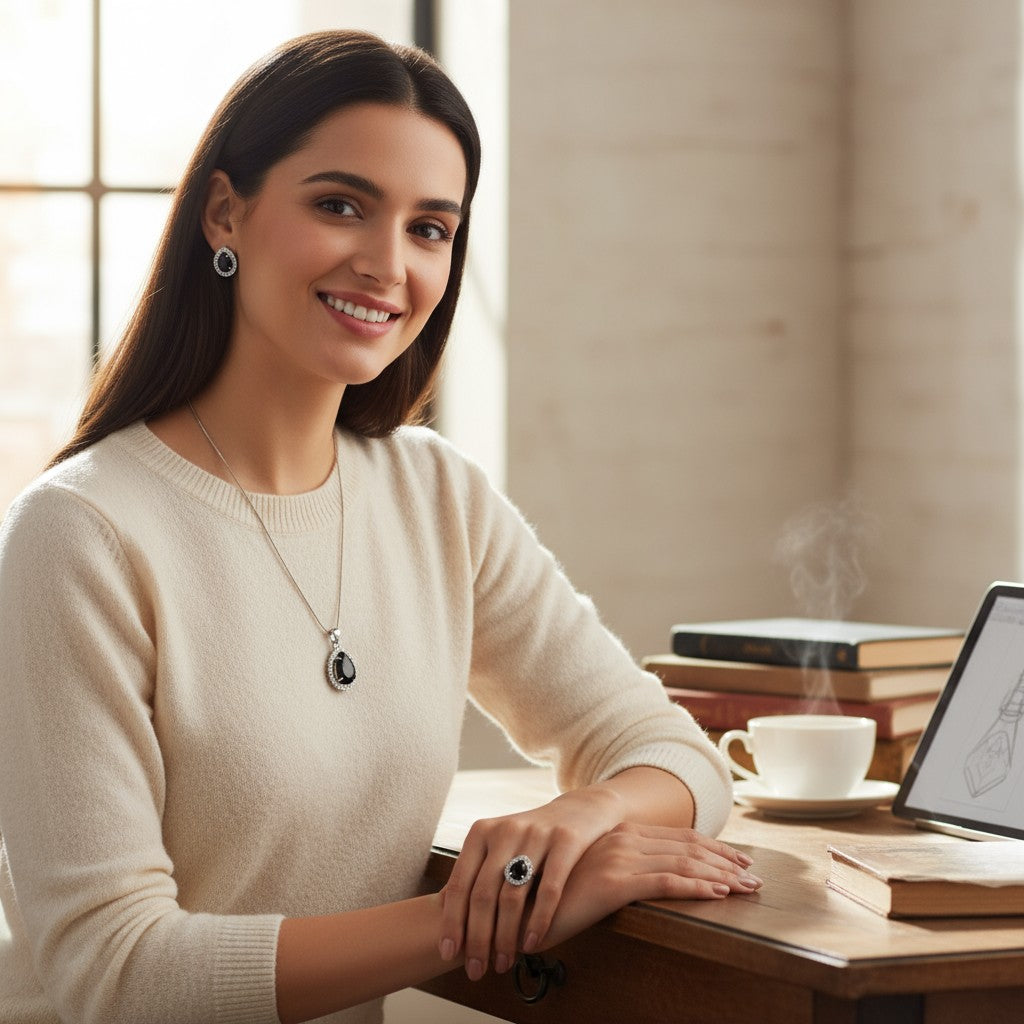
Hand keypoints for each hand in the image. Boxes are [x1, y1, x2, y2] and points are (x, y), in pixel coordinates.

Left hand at [438, 787, 625, 979]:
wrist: (579, 811)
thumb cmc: (530, 840)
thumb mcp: (499, 847)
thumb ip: (477, 875)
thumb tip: (447, 922)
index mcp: (482, 832)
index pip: (460, 883)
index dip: (453, 922)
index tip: (449, 954)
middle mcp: (505, 830)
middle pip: (483, 894)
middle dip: (477, 938)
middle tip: (476, 970)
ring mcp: (536, 834)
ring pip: (513, 896)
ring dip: (505, 937)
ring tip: (503, 964)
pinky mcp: (565, 841)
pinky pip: (549, 890)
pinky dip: (538, 922)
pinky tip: (532, 946)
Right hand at [538, 821, 761, 949]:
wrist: (519, 905)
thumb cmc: (556, 895)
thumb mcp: (594, 874)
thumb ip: (621, 868)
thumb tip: (655, 878)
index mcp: (619, 832)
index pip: (679, 838)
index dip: (713, 848)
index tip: (738, 860)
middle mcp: (622, 838)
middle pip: (688, 848)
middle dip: (726, 862)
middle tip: (753, 877)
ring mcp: (618, 857)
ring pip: (684, 863)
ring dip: (721, 876)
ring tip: (745, 889)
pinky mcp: (614, 882)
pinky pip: (666, 882)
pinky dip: (696, 887)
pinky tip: (717, 894)